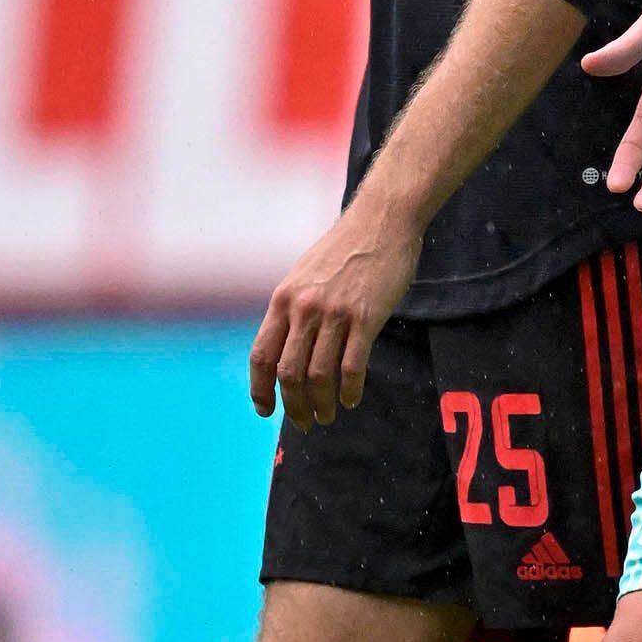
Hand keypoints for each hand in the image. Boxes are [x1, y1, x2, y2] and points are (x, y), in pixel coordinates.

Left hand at [250, 198, 420, 425]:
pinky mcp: (366, 317)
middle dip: (293, 405)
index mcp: (283, 299)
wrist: (381, 221)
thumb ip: (293, 309)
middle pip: (288, 372)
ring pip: (319, 374)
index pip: (262, 354)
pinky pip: (353, 366)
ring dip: (321, 403)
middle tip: (304, 421)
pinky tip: (351, 399)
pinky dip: (350, 390)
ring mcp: (335, 313)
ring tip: (327, 415)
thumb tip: (286, 348)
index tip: (265, 409)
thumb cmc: (344, 249)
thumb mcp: (304, 275)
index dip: (260, 388)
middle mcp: (304, 308)